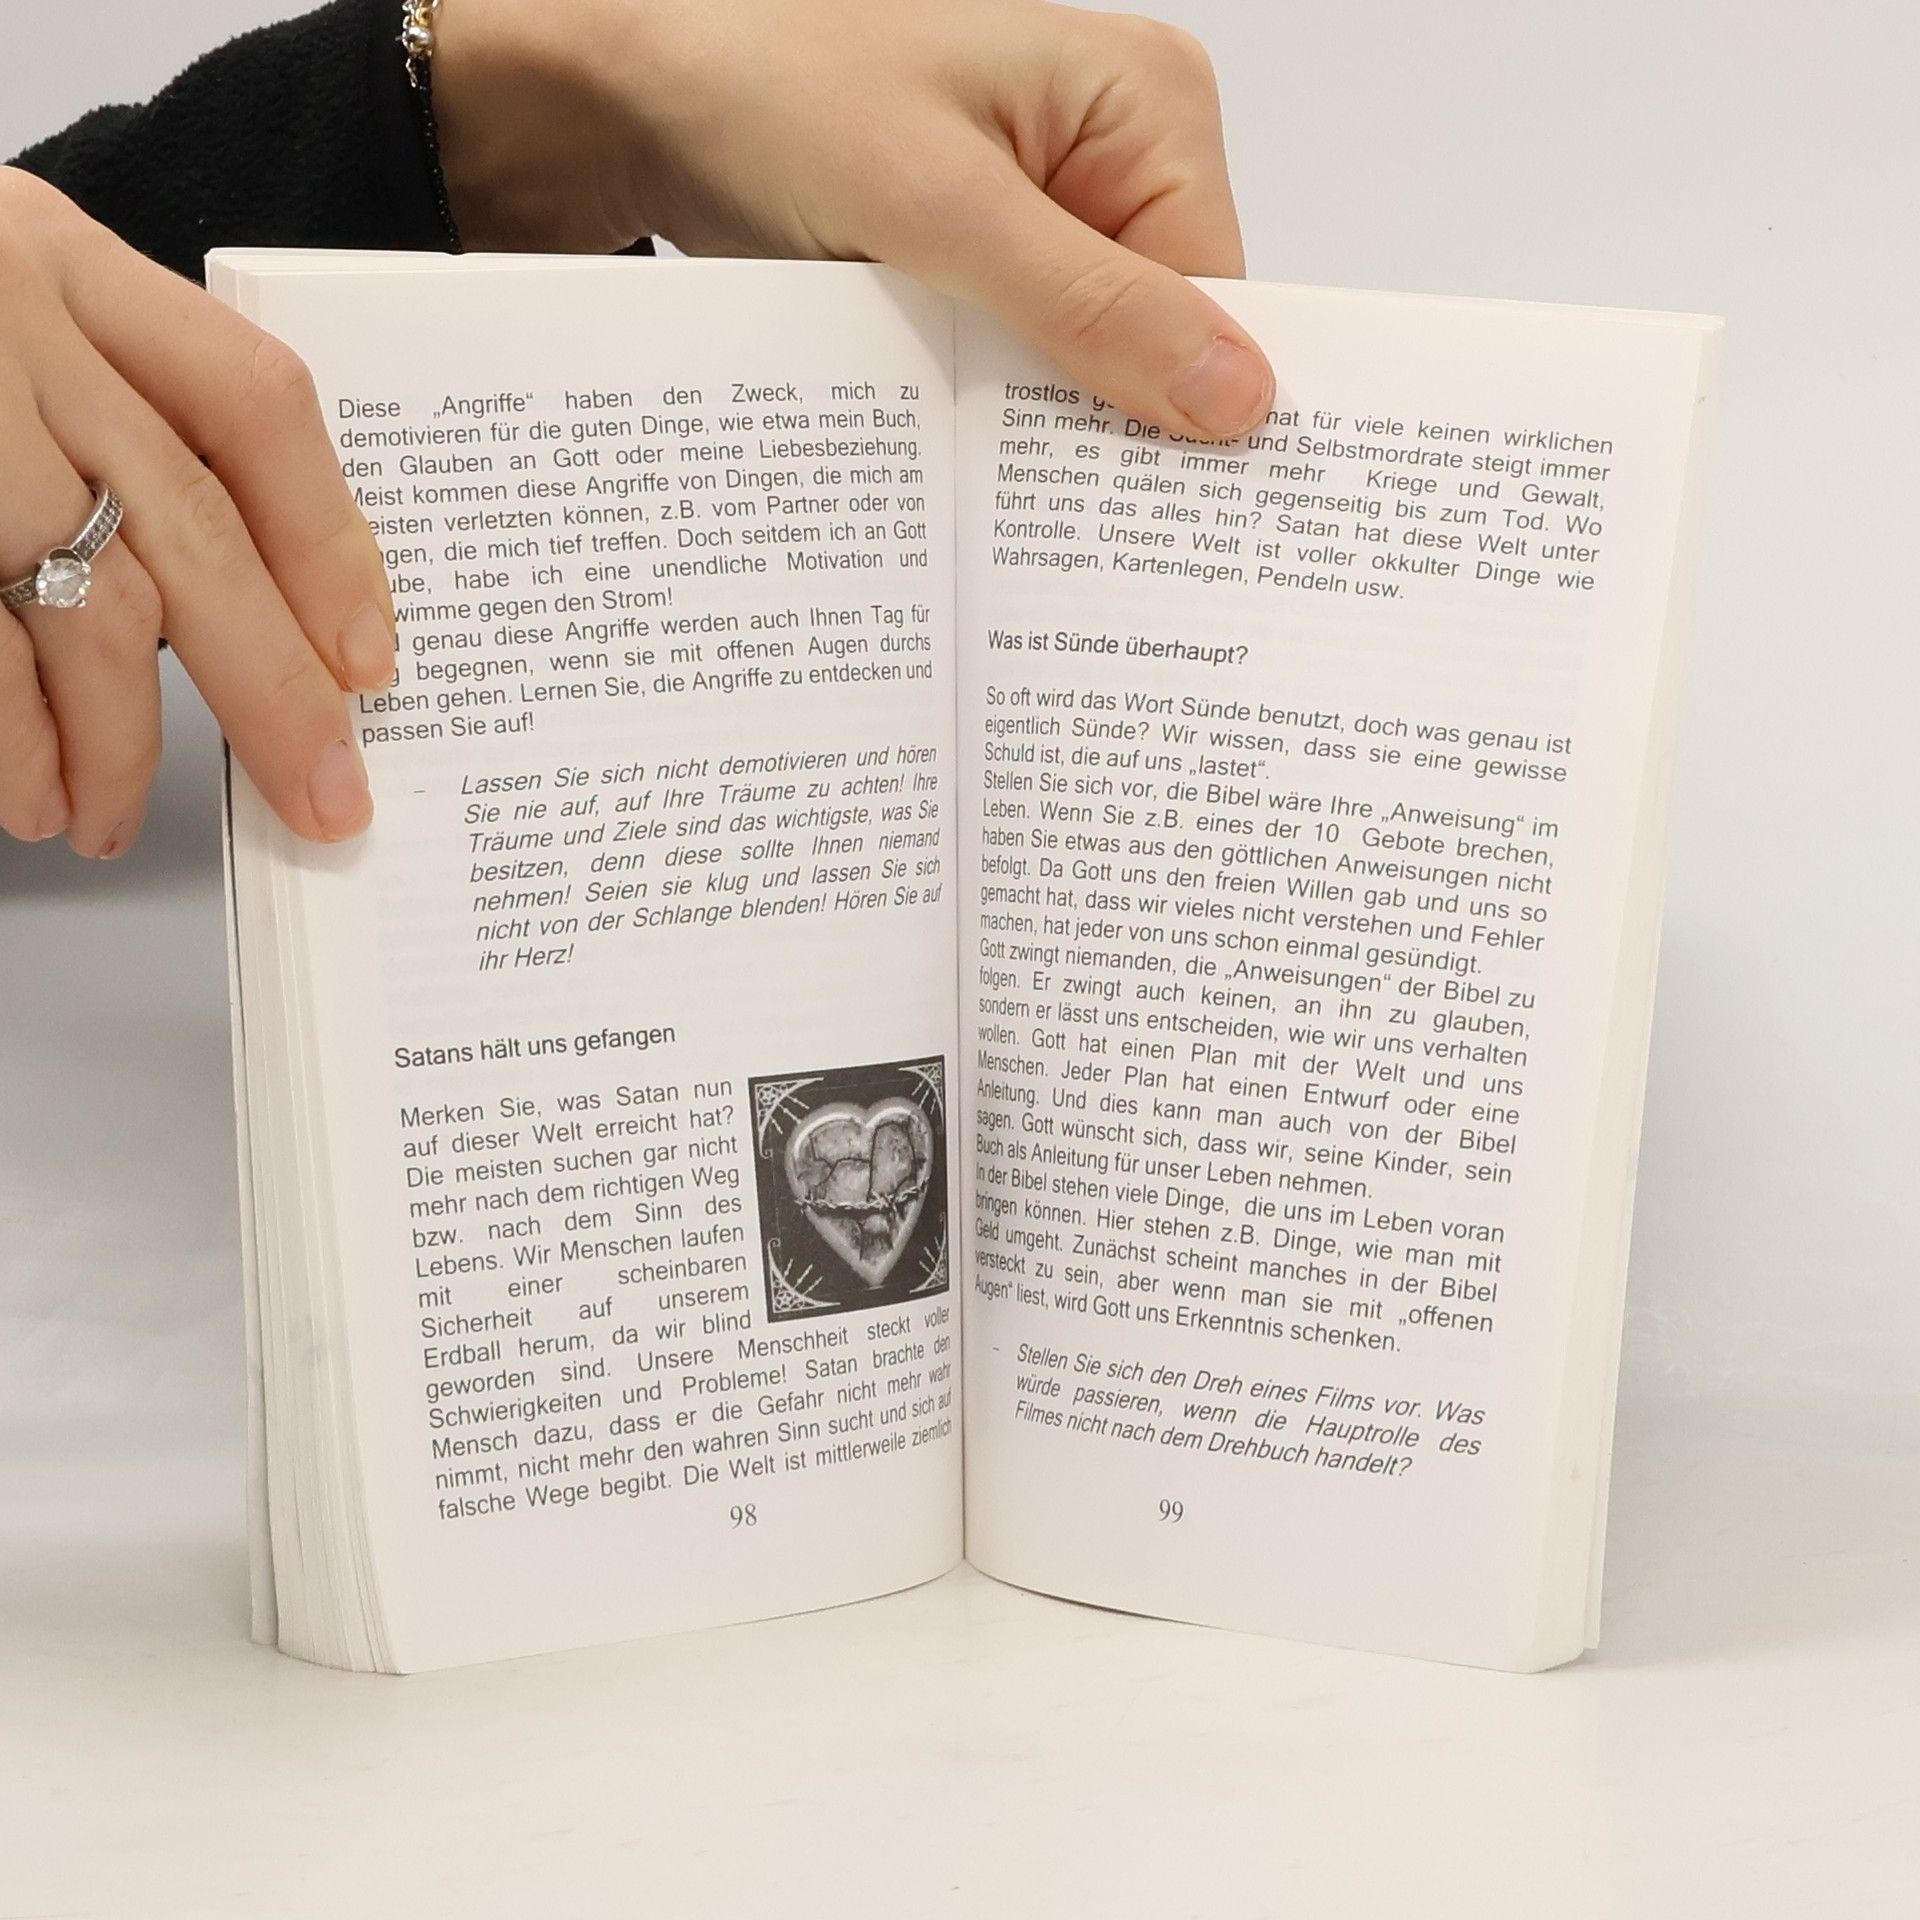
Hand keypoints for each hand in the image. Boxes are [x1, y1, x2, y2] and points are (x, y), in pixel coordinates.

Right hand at [0, 168, 390, 855]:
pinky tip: (29, 793)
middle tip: (323, 795)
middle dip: (276, 690)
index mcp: (57, 259)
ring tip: (105, 820)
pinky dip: (17, 741)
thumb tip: (223, 601)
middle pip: (196, 531)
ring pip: (92, 605)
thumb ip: (96, 407)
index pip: (251, 402)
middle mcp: (7, 321)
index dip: (329, 543)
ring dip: (119, 744)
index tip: (366, 657)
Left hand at [435, 0, 1274, 439]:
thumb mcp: (938, 205)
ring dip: (1039, 423)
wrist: (640, 93)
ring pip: (1091, 361)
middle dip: (1107, 422)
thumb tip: (1235, 394)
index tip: (1154, 514)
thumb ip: (1087, 304)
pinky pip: (1027, 358)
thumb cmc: (771, 86)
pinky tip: (958, 443)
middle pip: (1160, 337)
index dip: (1190, 408)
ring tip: (986, 473)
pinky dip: (993, 407)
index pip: (1218, 299)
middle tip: (1051, 517)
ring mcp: (1054, 209)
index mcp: (1147, 104)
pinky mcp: (993, 257)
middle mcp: (1118, 151)